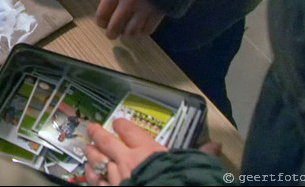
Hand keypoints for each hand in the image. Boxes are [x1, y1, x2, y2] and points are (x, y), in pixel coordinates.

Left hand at [84, 119, 221, 185]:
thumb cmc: (180, 181)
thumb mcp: (190, 165)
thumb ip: (200, 154)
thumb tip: (216, 145)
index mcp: (146, 150)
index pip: (128, 130)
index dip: (122, 125)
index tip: (119, 123)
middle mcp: (126, 160)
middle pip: (106, 141)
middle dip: (97, 133)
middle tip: (91, 127)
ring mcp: (114, 177)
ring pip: (96, 160)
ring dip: (91, 153)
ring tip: (87, 148)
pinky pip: (94, 181)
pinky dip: (90, 175)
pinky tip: (88, 172)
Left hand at [95, 0, 165, 39]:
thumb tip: (98, 0)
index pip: (102, 15)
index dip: (100, 22)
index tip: (102, 23)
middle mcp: (128, 4)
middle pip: (115, 27)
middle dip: (111, 33)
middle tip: (113, 33)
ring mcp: (143, 10)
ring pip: (131, 32)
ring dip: (127, 33)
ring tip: (127, 29)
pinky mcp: (158, 14)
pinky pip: (147, 30)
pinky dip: (142, 31)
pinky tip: (140, 27)